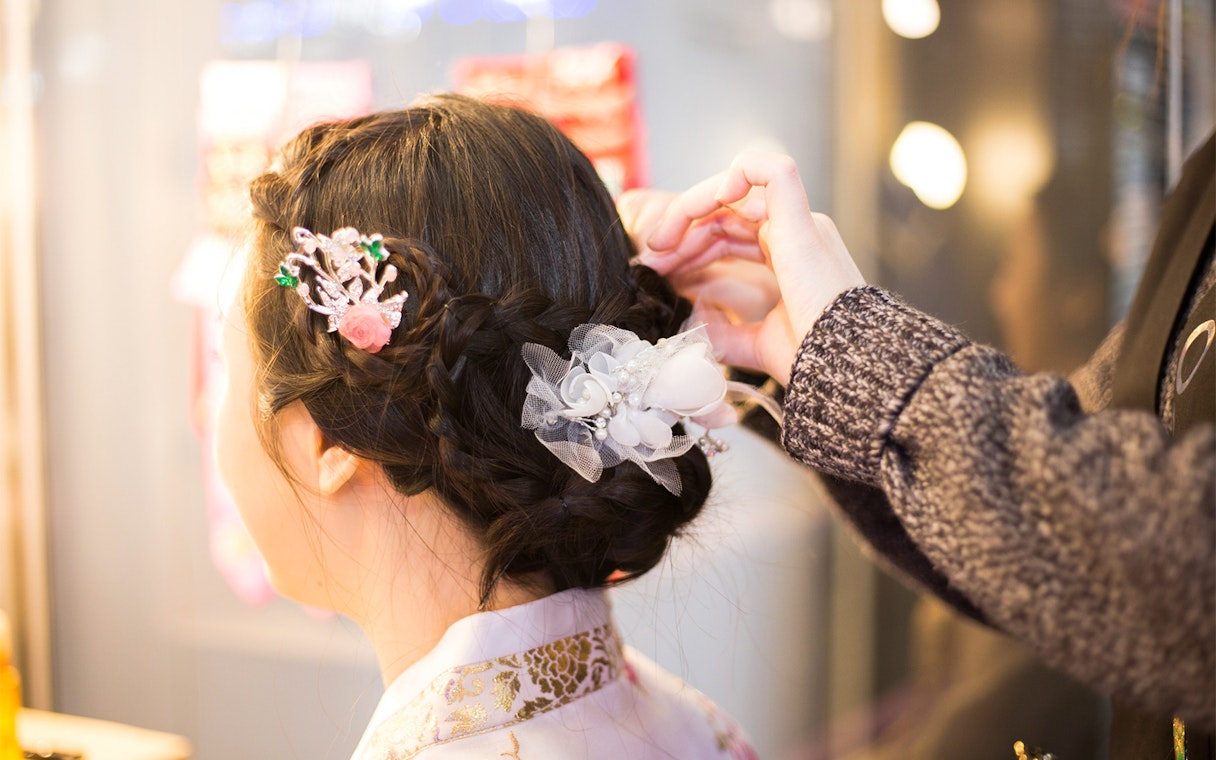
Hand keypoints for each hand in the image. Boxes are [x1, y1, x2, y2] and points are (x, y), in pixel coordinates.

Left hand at [619, 152, 863, 384]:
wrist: (840, 368)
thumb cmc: (811, 360)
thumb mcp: (753, 344)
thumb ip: (724, 329)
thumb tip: (693, 313)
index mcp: (788, 255)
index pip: (729, 234)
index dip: (690, 248)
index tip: (660, 273)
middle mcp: (795, 233)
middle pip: (725, 213)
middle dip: (681, 232)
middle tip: (651, 260)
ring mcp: (799, 223)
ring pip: (737, 189)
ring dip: (690, 211)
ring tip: (661, 244)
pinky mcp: (801, 220)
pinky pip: (771, 170)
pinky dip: (738, 173)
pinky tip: (710, 204)